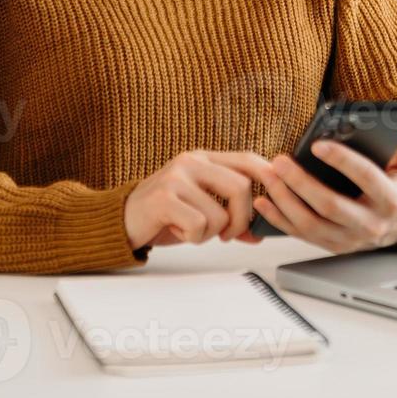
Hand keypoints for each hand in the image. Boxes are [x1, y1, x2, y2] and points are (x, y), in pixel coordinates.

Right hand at [124, 149, 272, 250]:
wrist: (119, 221)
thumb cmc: (163, 215)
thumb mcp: (199, 210)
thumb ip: (229, 216)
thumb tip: (259, 234)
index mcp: (203, 159)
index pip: (247, 159)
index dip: (268, 176)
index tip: (276, 198)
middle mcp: (191, 162)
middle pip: (241, 188)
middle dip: (241, 220)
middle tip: (227, 235)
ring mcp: (177, 177)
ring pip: (220, 214)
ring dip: (210, 234)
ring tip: (191, 230)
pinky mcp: (164, 198)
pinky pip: (199, 225)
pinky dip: (193, 238)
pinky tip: (177, 231)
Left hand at [253, 125, 396, 253]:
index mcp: (390, 200)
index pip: (365, 177)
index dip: (342, 160)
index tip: (318, 144)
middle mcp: (370, 224)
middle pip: (330, 205)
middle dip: (302, 182)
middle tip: (281, 161)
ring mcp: (349, 239)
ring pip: (311, 223)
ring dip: (285, 200)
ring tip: (269, 176)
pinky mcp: (331, 246)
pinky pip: (301, 235)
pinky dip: (279, 219)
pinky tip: (264, 201)